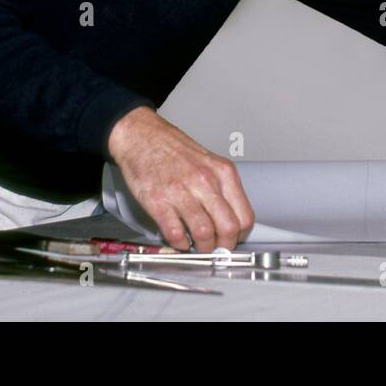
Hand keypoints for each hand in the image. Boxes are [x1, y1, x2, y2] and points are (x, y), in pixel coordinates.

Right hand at [106, 106, 255, 251]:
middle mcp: (205, 181)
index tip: (232, 240)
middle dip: (223, 247)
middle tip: (216, 249)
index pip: (244, 216)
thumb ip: (222, 189)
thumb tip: (231, 221)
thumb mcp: (209, 163)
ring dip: (202, 248)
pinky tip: (179, 239)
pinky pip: (175, 234)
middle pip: (228, 229)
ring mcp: (181, 191)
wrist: (141, 136)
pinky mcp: (157, 201)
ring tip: (197, 246)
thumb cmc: (172, 150)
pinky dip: (179, 244)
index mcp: (222, 173)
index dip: (240, 236)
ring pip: (204, 234)